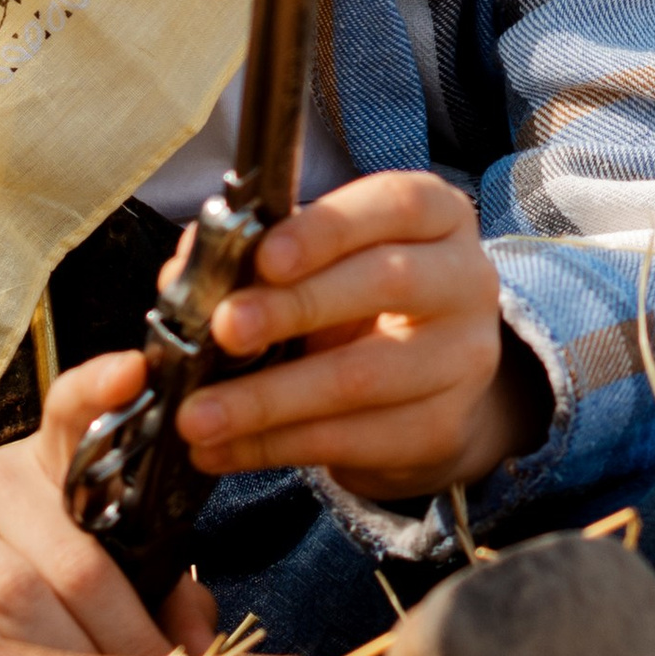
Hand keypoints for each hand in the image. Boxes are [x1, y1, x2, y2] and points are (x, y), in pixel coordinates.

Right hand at [0, 405, 221, 655]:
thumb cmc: (24, 553)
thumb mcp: (87, 541)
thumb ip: (159, 580)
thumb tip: (194, 634)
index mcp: (52, 460)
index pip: (74, 408)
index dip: (101, 387)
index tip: (135, 372)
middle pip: (75, 561)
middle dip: (127, 634)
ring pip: (19, 601)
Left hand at [160, 170, 549, 501]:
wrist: (424, 386)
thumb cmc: (358, 301)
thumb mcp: (322, 262)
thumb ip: (258, 253)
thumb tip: (190, 266)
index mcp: (435, 217)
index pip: (395, 206)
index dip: (327, 229)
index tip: (264, 256)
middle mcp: (464, 279)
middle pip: (385, 283)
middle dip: (294, 307)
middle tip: (224, 329)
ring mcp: (463, 358)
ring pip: (362, 377)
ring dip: (268, 399)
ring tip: (198, 415)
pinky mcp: (441, 429)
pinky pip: (350, 439)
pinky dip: (275, 446)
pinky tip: (223, 449)